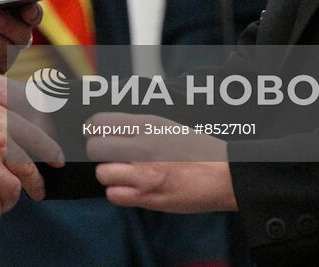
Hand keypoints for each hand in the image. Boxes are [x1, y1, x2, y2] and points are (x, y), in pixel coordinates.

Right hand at [0, 67, 53, 221]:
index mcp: (1, 117)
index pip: (35, 136)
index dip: (48, 149)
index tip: (58, 158)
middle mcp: (1, 142)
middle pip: (28, 171)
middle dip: (35, 184)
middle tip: (38, 192)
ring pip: (11, 192)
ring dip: (10, 200)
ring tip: (8, 204)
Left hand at [87, 113, 237, 213]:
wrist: (225, 175)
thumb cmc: (200, 150)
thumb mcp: (168, 126)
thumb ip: (139, 126)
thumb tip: (111, 127)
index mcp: (148, 125)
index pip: (101, 122)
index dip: (93, 128)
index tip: (94, 132)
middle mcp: (142, 148)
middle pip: (95, 148)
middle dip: (98, 152)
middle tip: (108, 155)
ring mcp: (144, 174)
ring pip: (103, 173)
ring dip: (109, 174)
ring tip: (122, 172)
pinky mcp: (148, 197)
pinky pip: (115, 196)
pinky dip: (118, 193)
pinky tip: (130, 187)